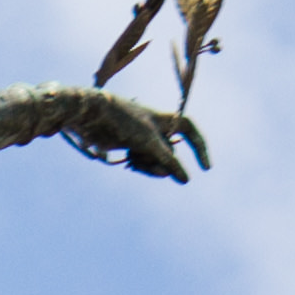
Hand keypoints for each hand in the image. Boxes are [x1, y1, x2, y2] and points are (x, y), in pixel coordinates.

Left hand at [52, 86, 207, 180]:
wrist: (89, 114)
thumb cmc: (121, 121)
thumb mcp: (149, 142)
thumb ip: (167, 161)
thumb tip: (185, 179)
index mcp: (164, 118)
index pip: (190, 131)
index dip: (200, 147)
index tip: (206, 168)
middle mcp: (155, 127)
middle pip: (170, 153)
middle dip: (164, 163)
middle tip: (157, 168)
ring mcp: (141, 136)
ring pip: (156, 159)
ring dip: (150, 166)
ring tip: (136, 163)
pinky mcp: (128, 144)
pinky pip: (142, 160)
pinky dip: (140, 165)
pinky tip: (131, 163)